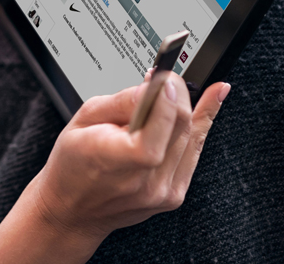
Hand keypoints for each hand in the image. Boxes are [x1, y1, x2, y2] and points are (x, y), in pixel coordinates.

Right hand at [27, 74, 228, 251]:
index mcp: (118, 159)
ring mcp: (163, 190)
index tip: (163, 74)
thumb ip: (121, 102)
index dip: (166, 93)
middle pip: (180, 125)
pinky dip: (201, 124)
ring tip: (185, 82)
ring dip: (190, 105)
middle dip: (177, 92)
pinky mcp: (173, 194)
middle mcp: (146, 179)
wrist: (72, 209)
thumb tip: (152, 86)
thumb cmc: (72, 164)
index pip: (160, 122)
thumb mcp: (82, 120)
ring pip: (192, 136)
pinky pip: (194, 153)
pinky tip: (211, 101)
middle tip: (166, 75)